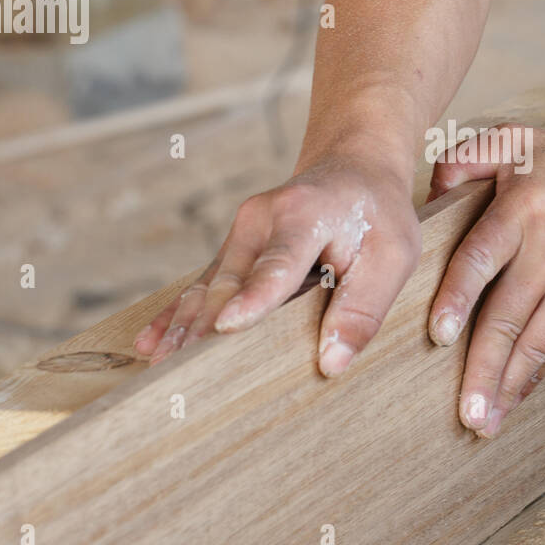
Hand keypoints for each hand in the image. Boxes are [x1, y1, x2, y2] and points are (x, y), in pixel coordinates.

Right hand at [134, 154, 421, 374]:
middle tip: (182, 377)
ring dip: (183, 328)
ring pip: (207, 287)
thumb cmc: (378, 216)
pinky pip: (202, 285)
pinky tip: (150, 342)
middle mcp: (261, 219)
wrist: (353, 168)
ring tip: (159, 368)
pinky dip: (177, 315)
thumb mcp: (393, 256)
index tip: (229, 325)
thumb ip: (364, 307)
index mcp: (305, 215)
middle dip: (205, 329)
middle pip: (229, 282)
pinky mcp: (234, 248)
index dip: (255, 296)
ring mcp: (241, 233)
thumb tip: (331, 362)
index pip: (278, 263)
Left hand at [427, 125, 544, 436]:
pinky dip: (536, 376)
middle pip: (509, 315)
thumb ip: (464, 158)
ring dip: (509, 386)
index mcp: (525, 208)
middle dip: (484, 369)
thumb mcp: (517, 141)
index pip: (483, 258)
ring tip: (483, 422)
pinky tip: (513, 399)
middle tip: (463, 412)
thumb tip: (426, 200)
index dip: (458, 299)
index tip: (439, 337)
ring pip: (538, 342)